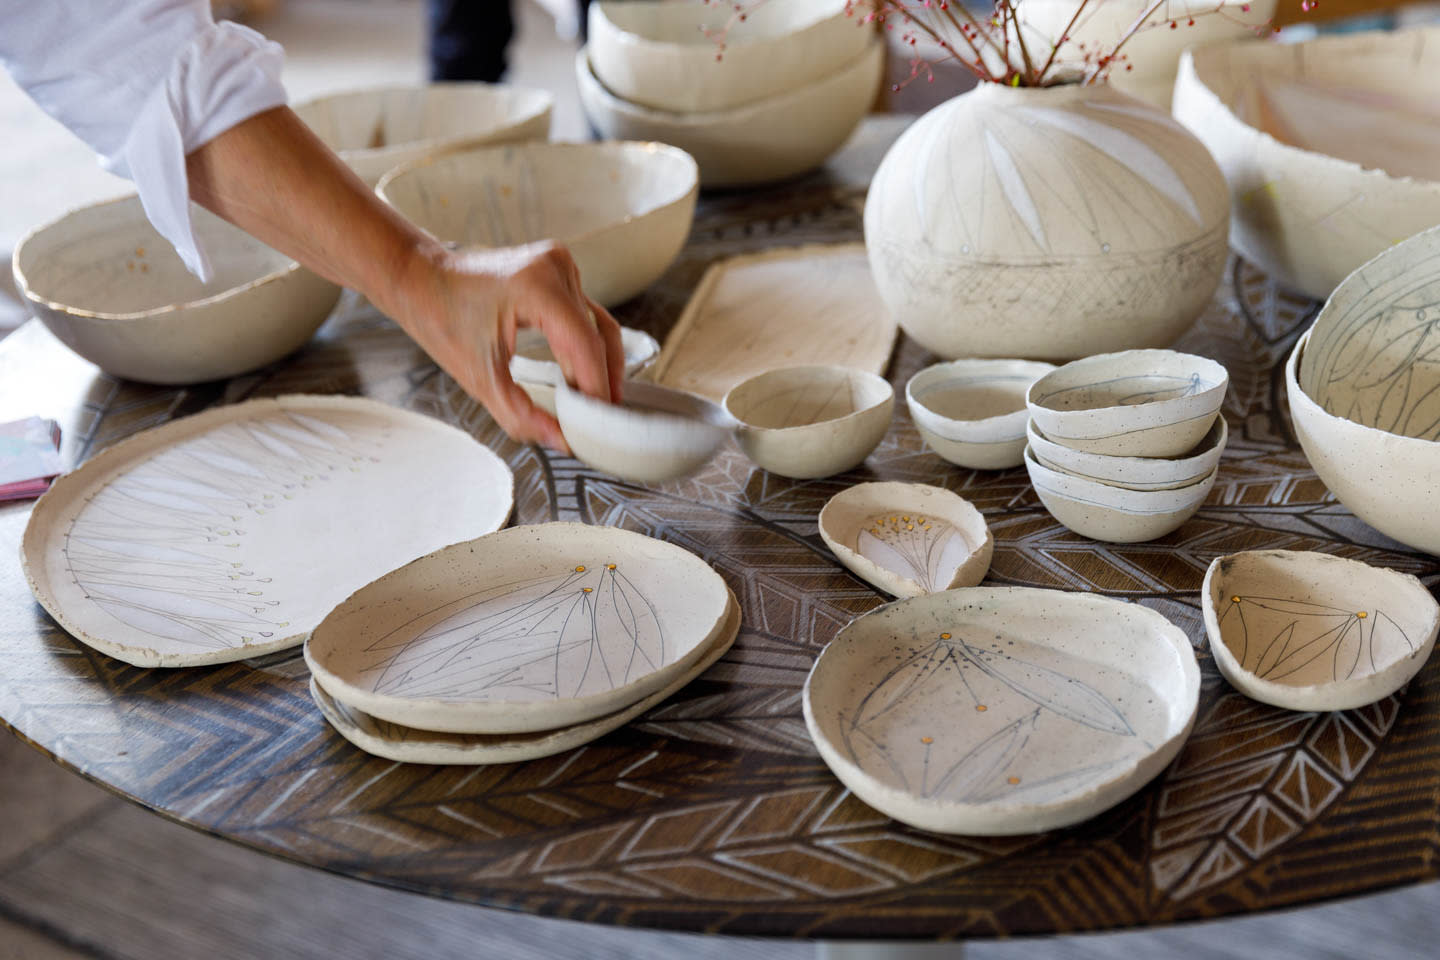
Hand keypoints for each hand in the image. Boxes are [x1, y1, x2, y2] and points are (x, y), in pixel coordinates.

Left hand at [387, 239, 625, 451]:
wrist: (419, 277)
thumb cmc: (439, 316)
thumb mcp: (479, 376)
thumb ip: (521, 414)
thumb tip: (561, 440)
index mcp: (536, 287)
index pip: (585, 345)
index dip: (596, 387)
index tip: (598, 422)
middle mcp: (555, 268)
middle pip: (598, 335)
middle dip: (600, 380)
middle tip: (598, 421)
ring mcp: (559, 264)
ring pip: (598, 324)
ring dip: (597, 364)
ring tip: (591, 403)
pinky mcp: (557, 270)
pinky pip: (585, 314)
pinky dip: (585, 346)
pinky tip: (580, 377)